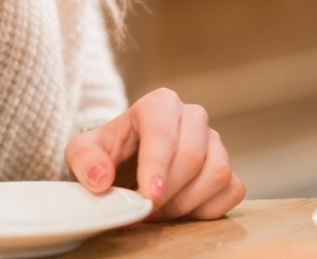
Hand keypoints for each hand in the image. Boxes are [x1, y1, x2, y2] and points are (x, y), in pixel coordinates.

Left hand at [65, 88, 245, 219]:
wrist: (125, 164)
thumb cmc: (108, 154)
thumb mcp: (82, 151)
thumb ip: (85, 160)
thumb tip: (101, 178)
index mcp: (159, 104)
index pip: (164, 133)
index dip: (157, 167)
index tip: (148, 197)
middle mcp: (192, 116)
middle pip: (193, 156)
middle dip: (168, 192)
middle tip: (144, 211)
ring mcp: (214, 141)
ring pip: (218, 173)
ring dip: (187, 203)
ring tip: (160, 212)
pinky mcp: (227, 166)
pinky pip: (234, 189)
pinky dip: (210, 209)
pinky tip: (184, 213)